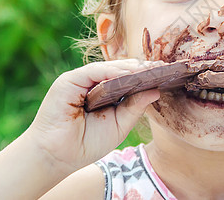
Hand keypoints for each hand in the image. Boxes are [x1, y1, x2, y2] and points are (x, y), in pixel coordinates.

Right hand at [25, 59, 160, 172]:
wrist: (57, 157)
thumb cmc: (86, 144)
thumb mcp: (119, 125)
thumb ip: (135, 107)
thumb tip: (156, 90)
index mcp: (104, 94)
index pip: (126, 80)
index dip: (144, 76)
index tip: (165, 74)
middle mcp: (92, 84)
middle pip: (119, 71)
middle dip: (140, 69)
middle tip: (162, 66)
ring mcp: (80, 81)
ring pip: (108, 68)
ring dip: (129, 68)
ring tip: (149, 68)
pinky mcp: (68, 81)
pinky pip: (92, 71)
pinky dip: (111, 71)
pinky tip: (128, 74)